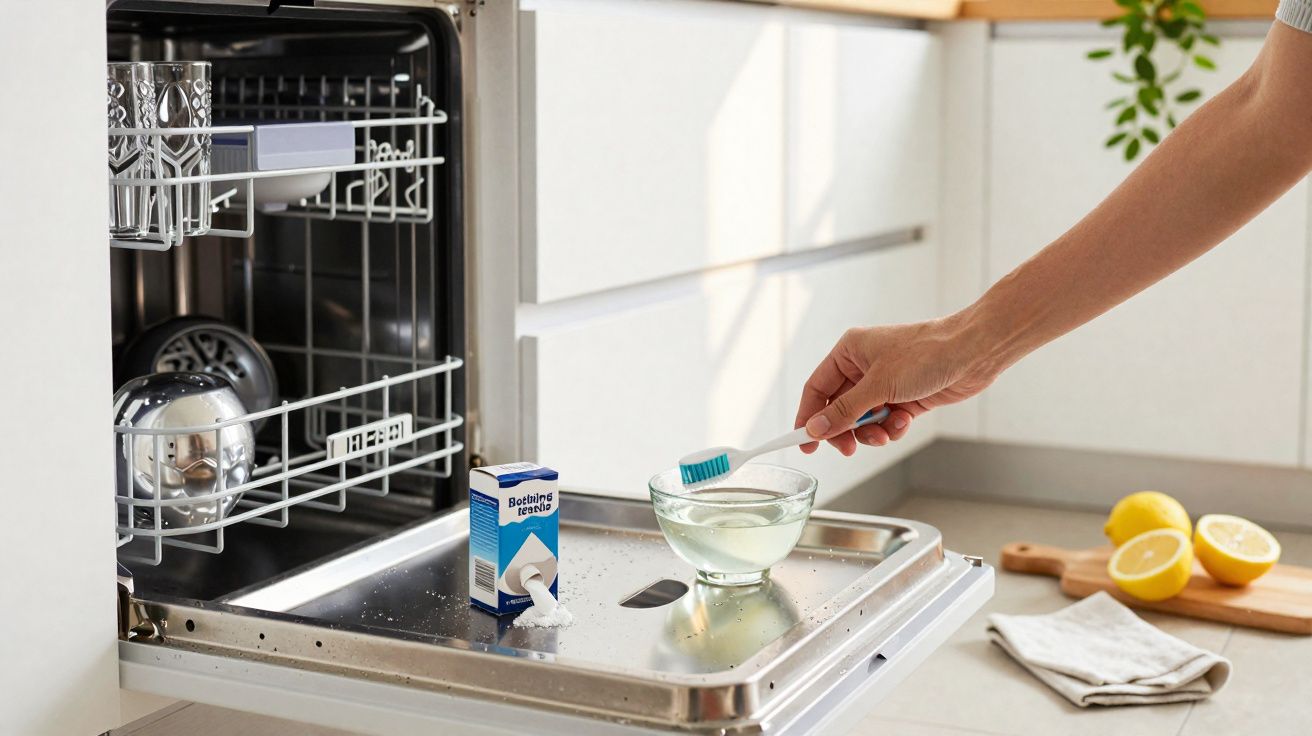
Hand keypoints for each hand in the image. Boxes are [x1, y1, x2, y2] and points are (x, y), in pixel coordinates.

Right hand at [794, 317, 997, 455]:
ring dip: (871, 432)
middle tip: (847, 448)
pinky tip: (904, 421)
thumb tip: (816, 428)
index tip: (804, 443)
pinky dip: (892, 427)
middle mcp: (864, 367)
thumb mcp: (879, 385)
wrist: (972, 353)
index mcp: (849, 352)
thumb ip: (845, 411)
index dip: (808, 416)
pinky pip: (885, 422)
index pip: (817, 388)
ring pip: (863, 420)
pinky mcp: (904, 398)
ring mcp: (885, 384)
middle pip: (839, 408)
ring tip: (885, 433)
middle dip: (844, 430)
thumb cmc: (926, 354)